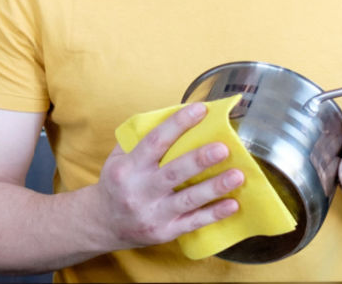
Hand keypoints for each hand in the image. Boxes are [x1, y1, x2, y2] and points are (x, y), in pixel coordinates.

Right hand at [96, 102, 244, 248]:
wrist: (103, 223)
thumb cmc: (117, 183)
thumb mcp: (119, 158)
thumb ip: (142, 138)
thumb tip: (176, 114)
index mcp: (128, 168)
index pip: (155, 141)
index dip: (178, 124)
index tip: (201, 110)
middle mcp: (140, 191)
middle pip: (173, 172)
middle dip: (200, 159)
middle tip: (223, 148)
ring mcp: (153, 214)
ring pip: (188, 199)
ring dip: (215, 187)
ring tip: (238, 175)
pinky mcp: (165, 232)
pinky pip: (193, 222)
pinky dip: (214, 214)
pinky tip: (233, 204)